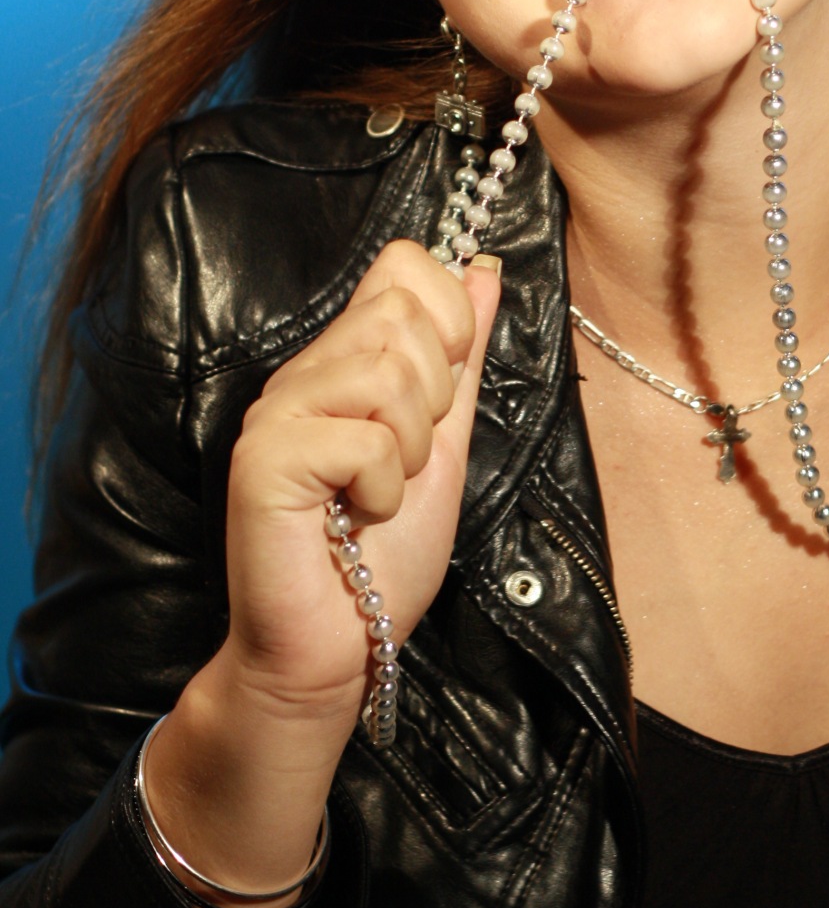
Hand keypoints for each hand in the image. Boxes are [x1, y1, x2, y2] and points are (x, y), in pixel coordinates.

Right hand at [220, 241, 500, 717]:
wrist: (342, 645)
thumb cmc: (386, 555)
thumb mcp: (446, 444)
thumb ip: (461, 361)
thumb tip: (484, 272)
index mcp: (344, 360)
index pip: (401, 262)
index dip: (449, 317)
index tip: (442, 394)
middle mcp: (304, 373)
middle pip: (400, 313)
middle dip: (434, 398)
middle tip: (405, 460)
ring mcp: (278, 412)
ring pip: (387, 372)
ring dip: (410, 451)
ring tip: (377, 494)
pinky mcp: (265, 458)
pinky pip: (363, 439)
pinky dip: (383, 491)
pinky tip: (353, 518)